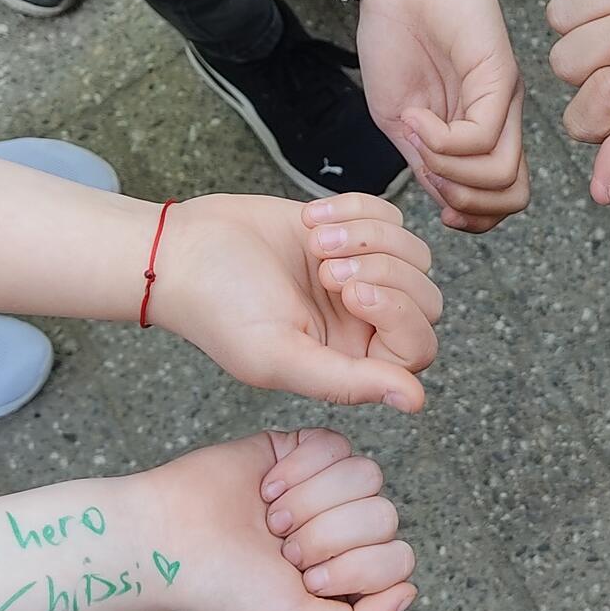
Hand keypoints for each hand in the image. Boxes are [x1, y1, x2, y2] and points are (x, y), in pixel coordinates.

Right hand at [150, 429, 415, 610]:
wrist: (171, 537)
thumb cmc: (226, 588)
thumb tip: (408, 591)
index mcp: (349, 575)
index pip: (397, 559)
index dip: (352, 566)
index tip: (303, 577)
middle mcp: (344, 532)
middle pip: (384, 515)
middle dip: (325, 533)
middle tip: (279, 546)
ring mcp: (328, 488)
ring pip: (367, 475)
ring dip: (310, 499)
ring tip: (272, 518)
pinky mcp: (305, 449)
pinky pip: (338, 444)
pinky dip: (299, 467)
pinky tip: (266, 488)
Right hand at [154, 193, 441, 410]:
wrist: (183, 249)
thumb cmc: (219, 309)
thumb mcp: (279, 356)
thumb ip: (347, 381)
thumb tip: (414, 401)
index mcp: (350, 361)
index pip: (417, 349)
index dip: (398, 314)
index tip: (348, 291)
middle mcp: (362, 323)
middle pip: (426, 299)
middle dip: (383, 271)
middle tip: (325, 267)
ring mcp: (360, 274)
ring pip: (414, 253)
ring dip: (368, 236)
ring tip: (315, 240)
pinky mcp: (352, 231)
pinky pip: (391, 216)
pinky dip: (357, 210)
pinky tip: (312, 220)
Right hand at [359, 0, 529, 231]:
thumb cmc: (398, 38)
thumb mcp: (400, 117)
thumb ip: (425, 160)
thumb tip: (445, 203)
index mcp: (482, 131)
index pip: (504, 199)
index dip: (473, 219)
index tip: (439, 210)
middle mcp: (502, 118)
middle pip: (512, 196)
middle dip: (464, 206)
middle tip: (429, 173)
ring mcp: (504, 97)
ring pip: (500, 174)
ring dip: (449, 171)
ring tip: (418, 136)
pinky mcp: (499, 74)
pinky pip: (482, 136)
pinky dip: (441, 140)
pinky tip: (418, 117)